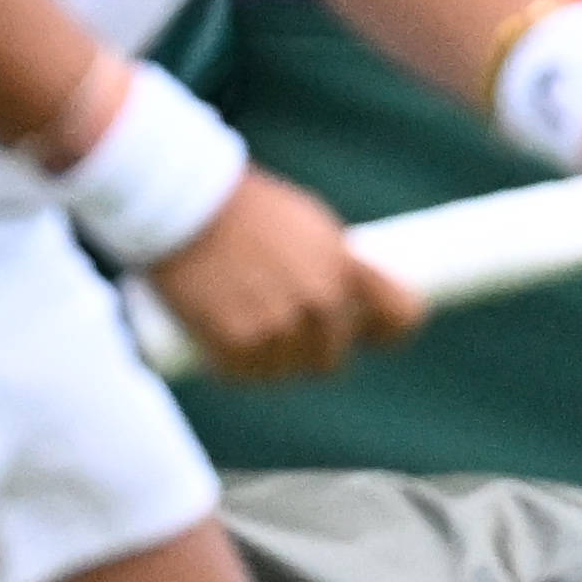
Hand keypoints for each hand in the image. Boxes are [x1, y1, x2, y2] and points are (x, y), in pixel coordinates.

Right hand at [138, 171, 422, 380]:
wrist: (182, 205)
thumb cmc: (242, 208)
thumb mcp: (306, 222)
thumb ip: (332, 261)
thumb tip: (348, 296)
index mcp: (344, 267)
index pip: (399, 317)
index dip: (382, 331)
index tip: (367, 333)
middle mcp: (320, 302)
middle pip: (330, 359)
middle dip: (305, 350)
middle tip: (271, 327)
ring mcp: (280, 326)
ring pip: (284, 373)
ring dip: (264, 361)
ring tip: (237, 328)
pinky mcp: (238, 343)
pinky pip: (243, 376)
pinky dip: (229, 365)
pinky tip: (215, 342)